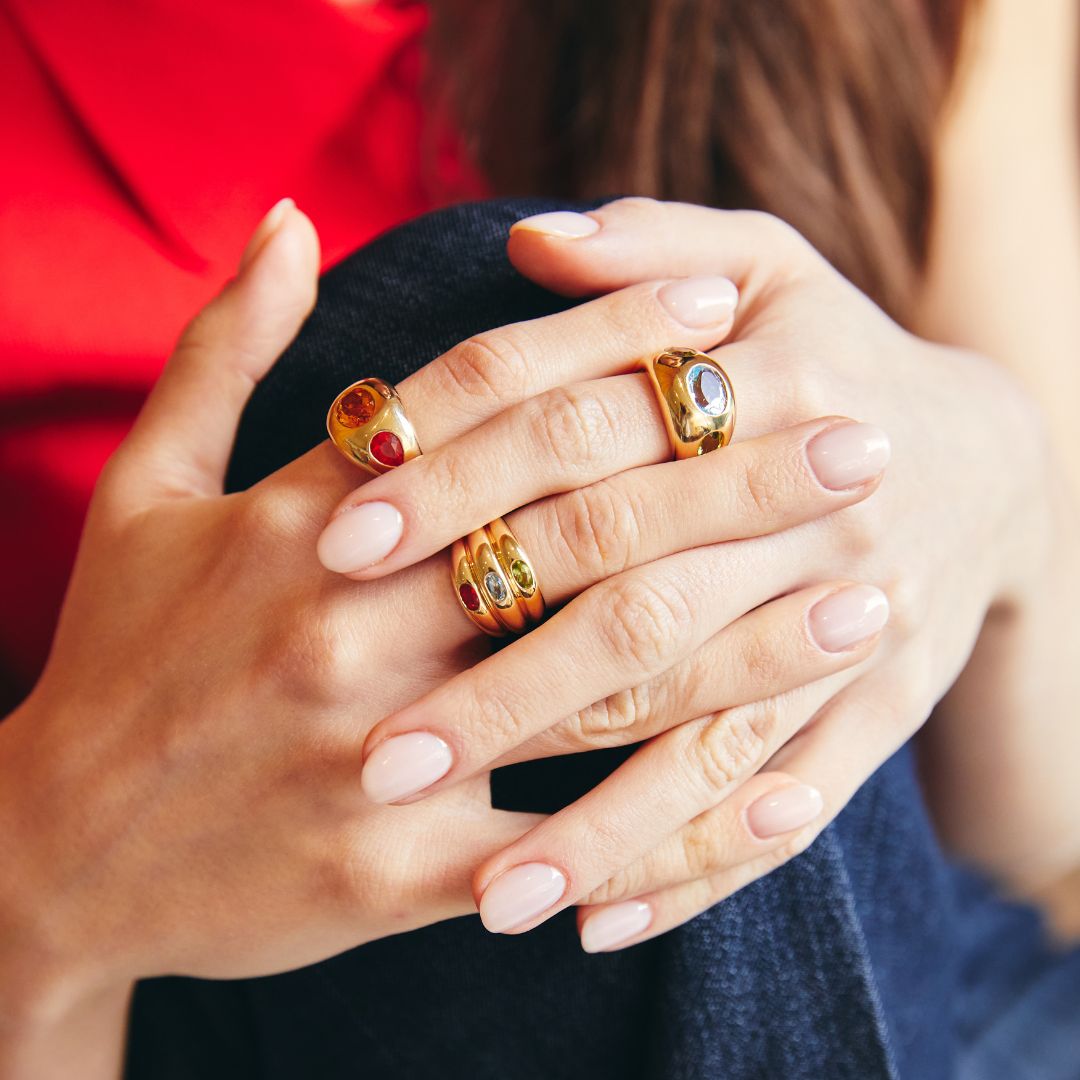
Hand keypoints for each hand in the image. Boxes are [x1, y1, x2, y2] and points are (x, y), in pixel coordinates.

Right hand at [0, 196, 874, 1043]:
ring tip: (863, 602)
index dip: (615, 339)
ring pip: (600, 690)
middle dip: (731, 485)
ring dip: (747, 645)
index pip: (486, 398)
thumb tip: (285, 220)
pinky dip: (679, 829)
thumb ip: (220, 350)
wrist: (58, 851)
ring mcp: (378, 755)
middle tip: (857, 444)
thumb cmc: (115, 662)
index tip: (724, 306)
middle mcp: (348, 626)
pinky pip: (567, 848)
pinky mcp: (394, 873)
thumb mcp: (140, 493)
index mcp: (301, 522)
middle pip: (578, 531)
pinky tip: (780, 794)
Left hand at [338, 199, 1048, 950]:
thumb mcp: (771, 263)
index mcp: (767, 385)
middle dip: (506, 681)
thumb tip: (527, 241)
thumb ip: (652, 245)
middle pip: (638, 601)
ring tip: (486, 893)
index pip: (582, 431)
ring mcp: (856, 624)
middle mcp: (814, 512)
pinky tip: (603, 921)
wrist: (991, 460)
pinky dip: (700, 866)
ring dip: (597, 820)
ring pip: (708, 732)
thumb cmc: (839, 354)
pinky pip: (790, 803)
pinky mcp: (882, 709)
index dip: (458, 478)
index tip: (338, 541)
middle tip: (380, 756)